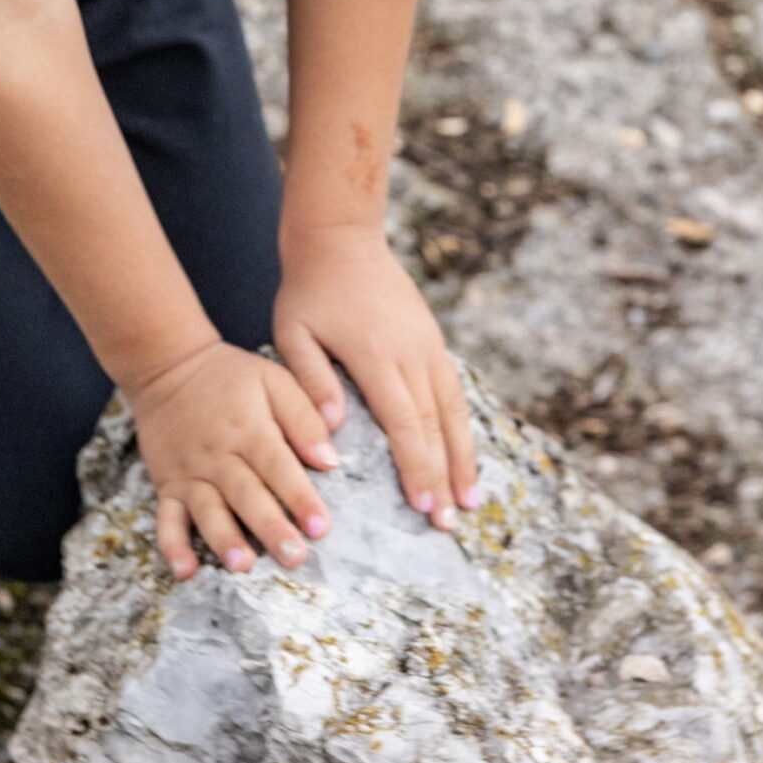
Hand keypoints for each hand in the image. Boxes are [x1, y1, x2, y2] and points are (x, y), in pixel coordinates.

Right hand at [124, 339, 342, 579]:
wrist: (166, 366)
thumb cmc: (229, 376)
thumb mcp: (272, 379)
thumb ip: (303, 417)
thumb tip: (330, 460)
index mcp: (249, 429)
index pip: (278, 467)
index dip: (300, 497)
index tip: (321, 527)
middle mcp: (218, 455)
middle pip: (247, 494)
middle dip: (270, 527)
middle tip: (293, 557)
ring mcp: (190, 473)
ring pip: (208, 510)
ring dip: (224, 538)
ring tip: (242, 565)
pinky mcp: (167, 485)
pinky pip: (166, 519)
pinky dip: (172, 546)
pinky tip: (184, 570)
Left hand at [274, 224, 478, 530]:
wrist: (340, 238)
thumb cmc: (309, 290)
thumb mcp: (292, 330)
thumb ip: (311, 379)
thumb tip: (331, 430)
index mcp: (376, 355)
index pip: (403, 423)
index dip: (416, 467)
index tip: (424, 506)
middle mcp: (411, 352)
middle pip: (435, 425)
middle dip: (444, 477)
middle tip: (450, 523)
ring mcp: (427, 344)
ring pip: (454, 410)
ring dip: (463, 458)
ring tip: (470, 501)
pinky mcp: (432, 339)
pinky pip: (453, 390)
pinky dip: (462, 426)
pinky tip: (464, 455)